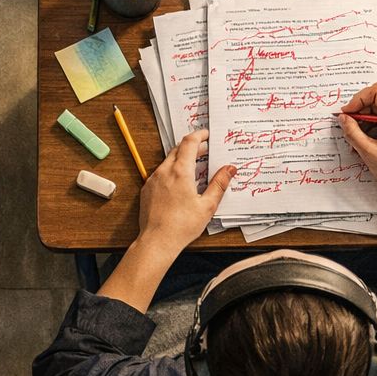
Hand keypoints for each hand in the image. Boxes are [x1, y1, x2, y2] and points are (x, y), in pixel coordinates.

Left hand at [138, 129, 236, 252]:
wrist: (157, 241)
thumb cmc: (181, 226)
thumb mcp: (207, 205)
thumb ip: (219, 184)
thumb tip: (229, 169)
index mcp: (180, 172)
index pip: (189, 143)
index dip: (199, 135)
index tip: (206, 134)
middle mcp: (164, 172)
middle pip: (178, 149)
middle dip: (192, 147)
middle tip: (204, 151)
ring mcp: (153, 180)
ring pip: (168, 161)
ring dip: (181, 159)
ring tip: (194, 168)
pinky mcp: (147, 189)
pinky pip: (160, 173)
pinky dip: (171, 171)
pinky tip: (179, 183)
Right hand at [339, 82, 376, 202]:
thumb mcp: (369, 151)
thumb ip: (353, 132)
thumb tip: (343, 118)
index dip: (358, 99)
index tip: (348, 113)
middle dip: (360, 114)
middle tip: (348, 127)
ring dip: (365, 123)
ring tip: (356, 141)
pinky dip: (374, 128)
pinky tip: (366, 143)